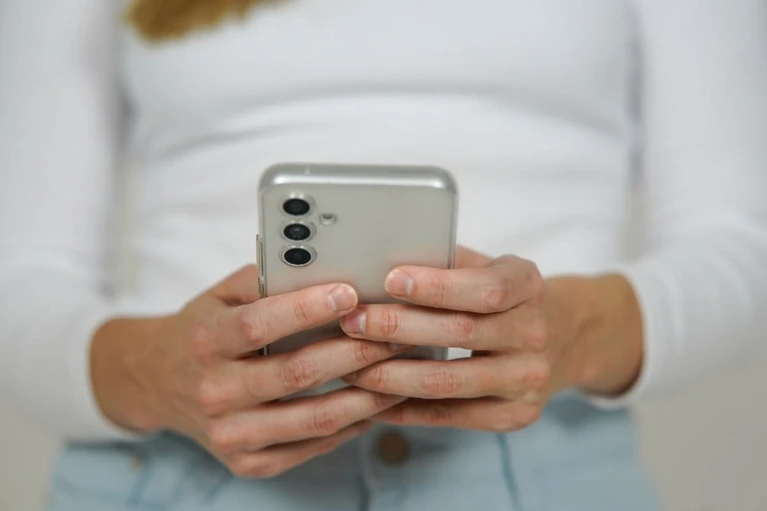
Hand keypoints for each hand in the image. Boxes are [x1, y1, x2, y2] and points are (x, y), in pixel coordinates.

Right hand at [92, 265, 407, 477]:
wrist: (158, 383)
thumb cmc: (202, 331)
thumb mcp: (219, 296)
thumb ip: (264, 280)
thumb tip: (324, 267)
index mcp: (205, 341)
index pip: (258, 325)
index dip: (306, 309)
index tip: (350, 293)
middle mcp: (213, 392)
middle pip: (295, 373)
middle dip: (355, 351)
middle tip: (396, 332)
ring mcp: (229, 434)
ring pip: (312, 418)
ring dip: (366, 395)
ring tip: (400, 370)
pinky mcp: (247, 463)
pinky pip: (310, 447)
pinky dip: (350, 426)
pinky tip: (375, 404)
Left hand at [338, 247, 641, 431]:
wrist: (561, 340)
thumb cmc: (505, 298)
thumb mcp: (489, 268)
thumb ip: (447, 264)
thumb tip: (379, 260)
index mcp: (528, 286)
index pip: (484, 288)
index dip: (436, 286)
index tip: (389, 279)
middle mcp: (534, 334)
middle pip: (461, 333)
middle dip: (398, 328)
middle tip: (352, 322)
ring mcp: (527, 380)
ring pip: (449, 382)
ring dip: (392, 375)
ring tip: (351, 365)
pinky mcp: (514, 416)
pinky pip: (450, 416)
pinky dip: (405, 409)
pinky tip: (371, 400)